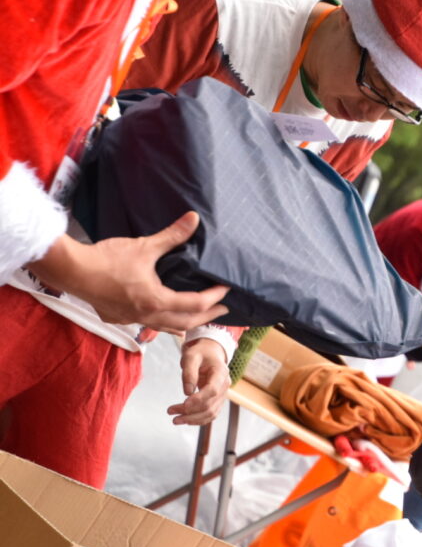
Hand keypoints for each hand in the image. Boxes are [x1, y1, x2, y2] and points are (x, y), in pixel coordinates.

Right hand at [26, 212, 228, 332]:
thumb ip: (172, 236)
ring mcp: (131, 319)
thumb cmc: (106, 259)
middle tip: (223, 310)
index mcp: (156, 300)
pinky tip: (162, 320)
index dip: (214, 297)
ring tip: (198, 319)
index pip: (196, 304)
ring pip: (165, 327)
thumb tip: (193, 219)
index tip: (226, 290)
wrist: (70, 270)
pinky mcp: (117, 317)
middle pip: (185, 322)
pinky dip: (161, 324)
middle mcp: (147, 315)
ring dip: (185, 323)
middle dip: (207, 316)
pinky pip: (146, 325)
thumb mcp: (144, 246)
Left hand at [169, 337, 229, 424]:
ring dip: (193, 419)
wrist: (211, 353)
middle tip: (171, 412)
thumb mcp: (191, 356)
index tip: (183, 404)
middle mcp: (225, 385)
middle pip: (210, 405)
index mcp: (221, 372)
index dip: (198, 399)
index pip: (212, 390)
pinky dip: (199, 419)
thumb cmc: (201, 353)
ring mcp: (223, 394)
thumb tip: (187, 392)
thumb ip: (189, 373)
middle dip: (190, 412)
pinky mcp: (218, 399)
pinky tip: (186, 420)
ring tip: (176, 420)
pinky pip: (211, 413)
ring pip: (211, 412)